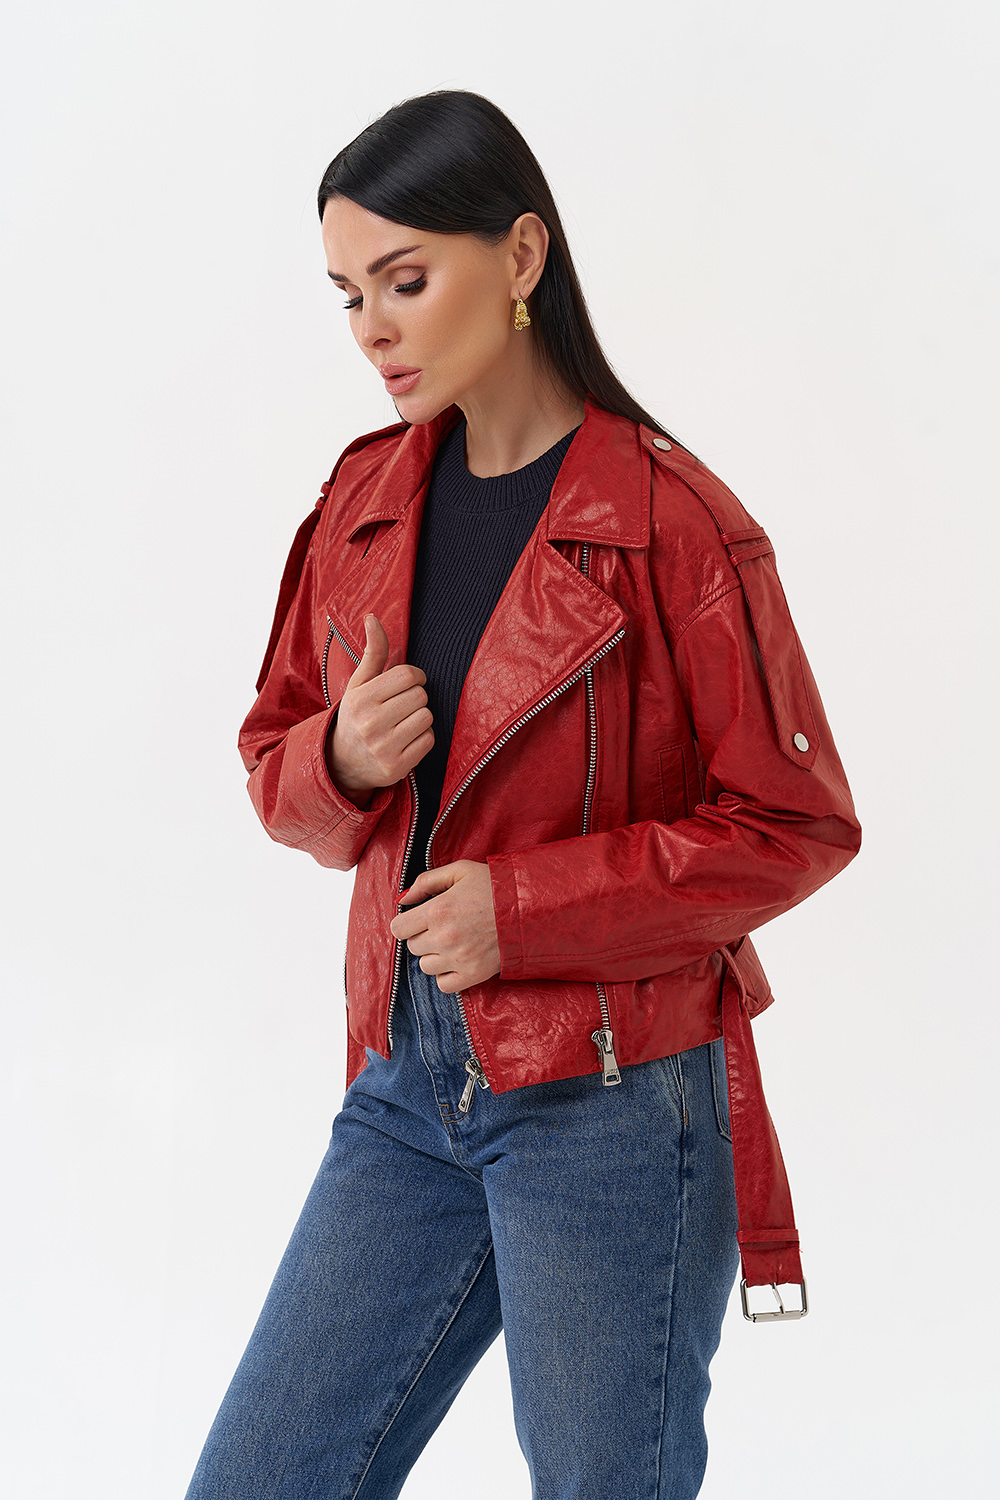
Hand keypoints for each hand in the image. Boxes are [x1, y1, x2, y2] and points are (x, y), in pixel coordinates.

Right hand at [325, 612, 434, 797]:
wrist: (342, 763)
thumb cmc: (357, 715)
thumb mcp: (359, 683)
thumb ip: (372, 652)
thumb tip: (373, 617)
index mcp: (361, 699)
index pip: (409, 675)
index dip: (415, 677)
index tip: (407, 684)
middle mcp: (371, 724)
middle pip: (421, 696)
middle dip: (416, 698)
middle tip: (401, 707)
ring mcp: (384, 748)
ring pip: (427, 717)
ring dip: (420, 718)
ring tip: (403, 724)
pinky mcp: (397, 767)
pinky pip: (429, 741)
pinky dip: (422, 739)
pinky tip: (406, 740)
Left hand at [389, 860, 500, 991]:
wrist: (530, 907)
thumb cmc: (495, 886)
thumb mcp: (460, 871)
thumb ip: (427, 881)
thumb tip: (402, 899)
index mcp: (438, 910)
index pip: (398, 928)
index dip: (406, 923)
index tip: (418, 920)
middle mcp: (444, 936)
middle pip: (412, 946)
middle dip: (423, 936)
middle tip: (443, 927)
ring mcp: (458, 958)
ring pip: (425, 966)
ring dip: (434, 956)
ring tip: (453, 942)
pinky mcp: (473, 974)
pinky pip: (443, 984)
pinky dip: (447, 975)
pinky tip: (458, 960)